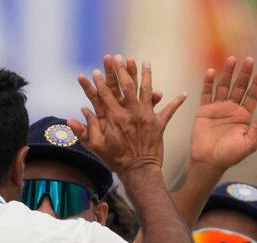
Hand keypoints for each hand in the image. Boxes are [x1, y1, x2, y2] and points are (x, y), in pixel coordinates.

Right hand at [69, 55, 185, 171]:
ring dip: (145, 75)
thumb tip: (73, 116)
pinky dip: (176, 102)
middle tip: (116, 57)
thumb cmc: (116, 160)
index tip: (96, 70)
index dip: (100, 82)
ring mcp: (146, 116)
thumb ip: (84, 131)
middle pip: (125, 86)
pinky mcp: (159, 124)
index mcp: (115, 118)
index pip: (105, 95)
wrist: (139, 171)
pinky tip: (183, 93)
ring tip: (144, 62)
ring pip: (146, 90)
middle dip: (120, 70)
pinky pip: (169, 111)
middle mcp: (131, 113)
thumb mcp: (96, 147)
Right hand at [189, 56, 256, 171]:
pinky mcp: (204, 110)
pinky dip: (208, 82)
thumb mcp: (249, 144)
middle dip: (244, 74)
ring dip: (228, 73)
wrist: (208, 161)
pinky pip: (206, 93)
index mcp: (244, 116)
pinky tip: (212, 72)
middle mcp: (232, 109)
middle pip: (239, 87)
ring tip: (232, 59)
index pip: (252, 96)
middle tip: (249, 60)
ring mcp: (218, 108)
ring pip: (224, 86)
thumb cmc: (230, 155)